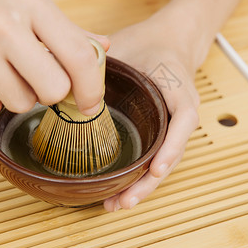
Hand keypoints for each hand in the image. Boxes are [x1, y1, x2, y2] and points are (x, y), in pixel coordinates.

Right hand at [0, 0, 108, 116]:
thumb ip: (64, 28)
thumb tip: (102, 47)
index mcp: (29, 1)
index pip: (80, 56)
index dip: (92, 87)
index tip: (90, 102)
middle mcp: (4, 25)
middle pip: (55, 90)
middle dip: (48, 92)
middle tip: (30, 76)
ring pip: (23, 104)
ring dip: (14, 94)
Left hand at [103, 13, 201, 211]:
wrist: (169, 41)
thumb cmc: (150, 42)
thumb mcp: (129, 45)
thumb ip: (104, 60)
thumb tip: (63, 76)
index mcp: (179, 91)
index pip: (183, 120)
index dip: (171, 146)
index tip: (155, 168)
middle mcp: (180, 114)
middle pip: (171, 154)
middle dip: (148, 182)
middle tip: (123, 202)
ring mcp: (171, 126)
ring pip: (162, 163)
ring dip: (142, 186)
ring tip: (116, 205)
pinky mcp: (160, 131)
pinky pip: (153, 157)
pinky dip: (139, 176)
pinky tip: (119, 191)